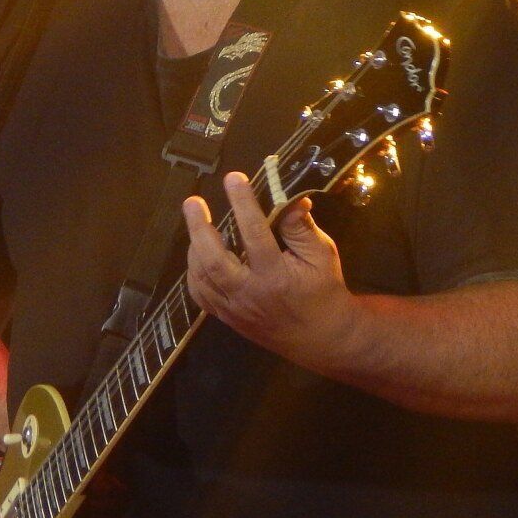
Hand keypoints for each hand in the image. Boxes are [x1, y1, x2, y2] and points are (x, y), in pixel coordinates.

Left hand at [181, 171, 356, 371]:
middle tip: (193, 202)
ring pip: (201, 278)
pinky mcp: (227, 318)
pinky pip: (200, 295)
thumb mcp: (322, 255)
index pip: (254, 233)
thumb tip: (290, 197)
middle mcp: (250, 294)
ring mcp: (234, 309)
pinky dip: (194, 271)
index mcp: (276, 276)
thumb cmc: (324, 291)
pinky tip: (198, 253)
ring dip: (194, 247)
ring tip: (197, 221)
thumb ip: (302, 228)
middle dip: (199, 229)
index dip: (243, 202)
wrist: (320, 338)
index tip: (234, 178)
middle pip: (213, 261)